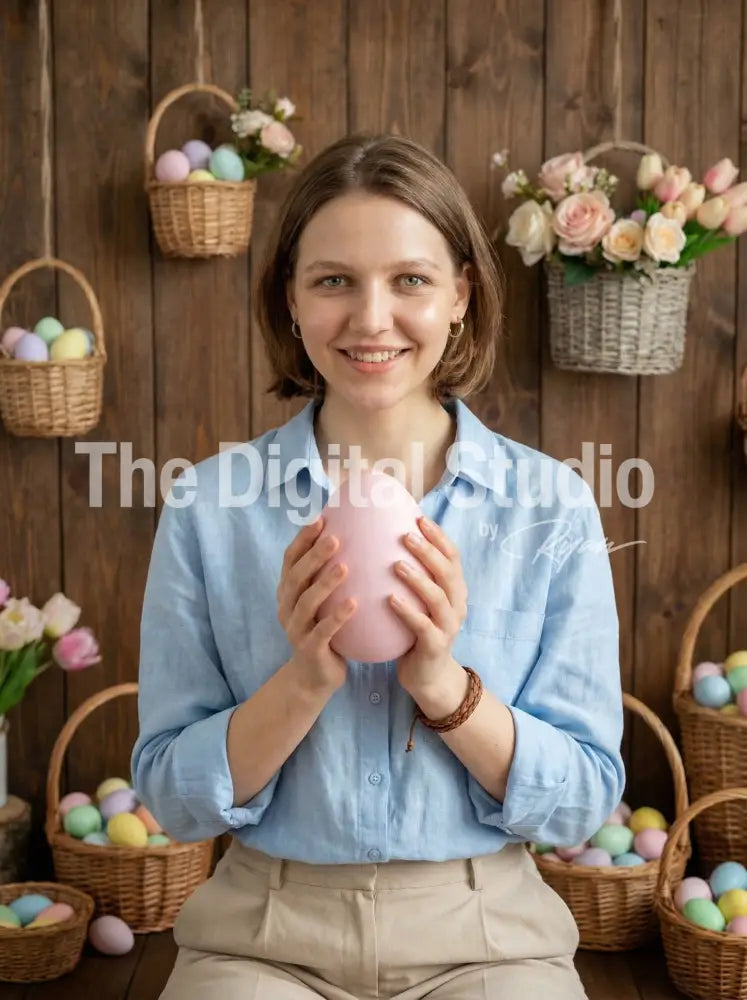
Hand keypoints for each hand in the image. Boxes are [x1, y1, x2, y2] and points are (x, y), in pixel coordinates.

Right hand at [277, 517, 356, 694]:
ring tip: (345, 567)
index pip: (290, 559)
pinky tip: (354, 604)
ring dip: (325, 583)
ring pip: (307, 603)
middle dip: (314, 556)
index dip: (303, 539)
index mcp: (288, 592)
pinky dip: (337, 617)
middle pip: (296, 577)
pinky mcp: (309, 649)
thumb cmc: (324, 630)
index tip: (321, 519)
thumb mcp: (321, 602)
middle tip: (334, 539)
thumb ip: (327, 575)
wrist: (313, 677)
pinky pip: (322, 631)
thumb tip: (353, 537)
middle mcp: (286, 607)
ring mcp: (295, 629)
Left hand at [389, 516, 467, 698]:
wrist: (428, 676)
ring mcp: (449, 626)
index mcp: (455, 590)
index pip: (453, 557)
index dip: (439, 537)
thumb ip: (413, 575)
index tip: (419, 518)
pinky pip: (423, 626)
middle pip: (448, 572)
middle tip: (406, 536)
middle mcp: (457, 605)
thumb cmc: (417, 631)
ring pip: (438, 597)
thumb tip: (387, 540)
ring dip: (418, 579)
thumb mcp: (421, 601)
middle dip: (429, 551)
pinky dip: (407, 611)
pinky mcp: (436, 646)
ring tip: (396, 564)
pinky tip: (390, 600)